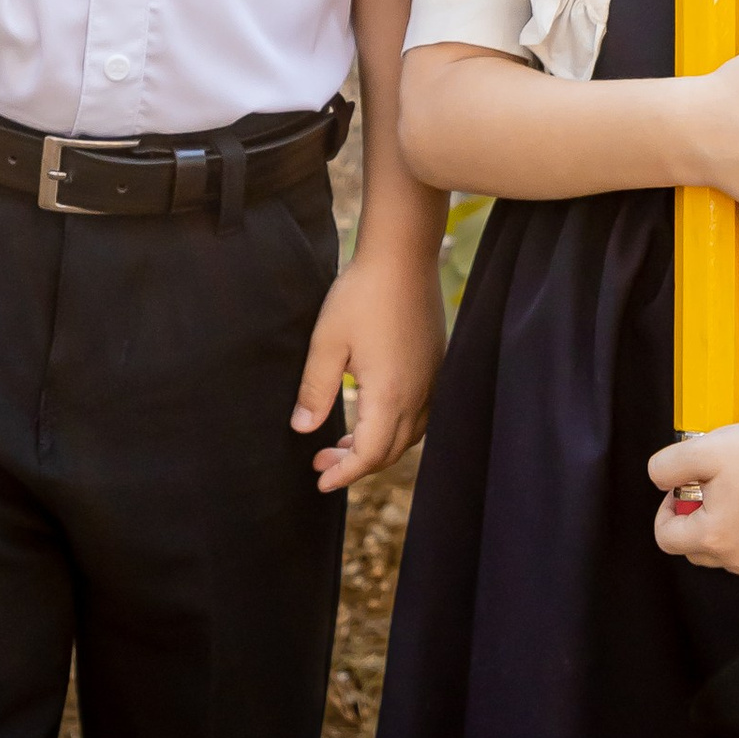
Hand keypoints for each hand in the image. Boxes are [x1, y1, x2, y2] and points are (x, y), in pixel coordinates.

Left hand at [292, 241, 445, 493]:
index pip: (370, 454)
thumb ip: (315, 390)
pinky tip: (373, 415)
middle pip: (392, 451)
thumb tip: (303, 429)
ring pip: (409, 435)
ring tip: (343, 444)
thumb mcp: (326, 342)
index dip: (345, 473)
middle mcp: (419, 394)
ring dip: (377, 448)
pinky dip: (395, 428)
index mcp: (390, 394)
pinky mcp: (435, 365)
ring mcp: (432, 380)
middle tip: (320, 462)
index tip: (321, 481)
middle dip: (356, 464)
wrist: (402, 256)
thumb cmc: (362, 295)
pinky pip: (421, 414)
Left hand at [648, 402, 738, 578]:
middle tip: (713, 492)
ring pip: (735, 557)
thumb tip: (658, 481)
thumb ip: (665, 467)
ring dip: (732, 535)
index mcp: (712, 537)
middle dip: (698, 524)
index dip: (667, 512)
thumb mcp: (700, 449)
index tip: (680, 493)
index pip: (667, 539)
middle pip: (700, 552)